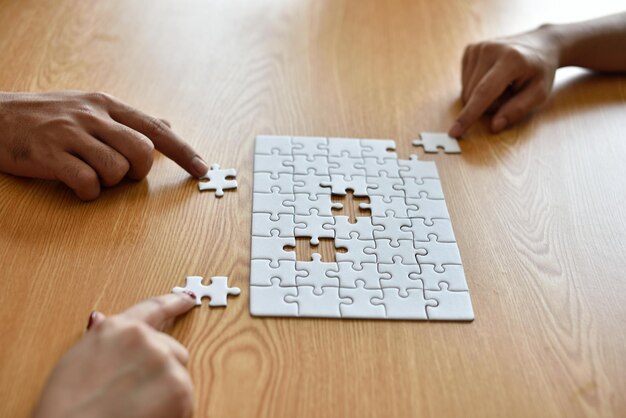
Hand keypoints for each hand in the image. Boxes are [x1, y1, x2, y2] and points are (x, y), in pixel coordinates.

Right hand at [0, 91, 208, 199]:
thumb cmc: (48, 117)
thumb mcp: (90, 107)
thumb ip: (129, 120)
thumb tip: (167, 125)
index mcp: (107, 105)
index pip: (155, 128)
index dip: (182, 151)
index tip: (202, 169)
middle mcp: (92, 116)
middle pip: (142, 151)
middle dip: (138, 171)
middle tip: (120, 172)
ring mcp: (70, 134)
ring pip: (116, 169)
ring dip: (109, 182)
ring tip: (89, 174)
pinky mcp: (49, 155)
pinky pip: (87, 182)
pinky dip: (87, 191)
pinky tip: (76, 185)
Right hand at [32, 293, 196, 417]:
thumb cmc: (65, 408)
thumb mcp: (76, 361)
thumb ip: (100, 339)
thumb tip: (100, 319)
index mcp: (115, 329)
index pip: (153, 308)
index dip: (173, 302)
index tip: (187, 299)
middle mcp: (143, 338)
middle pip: (172, 350)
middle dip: (162, 370)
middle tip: (136, 394)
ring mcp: (163, 360)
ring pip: (179, 376)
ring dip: (166, 393)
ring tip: (135, 409)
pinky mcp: (179, 386)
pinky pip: (185, 400)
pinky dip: (173, 411)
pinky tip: (147, 417)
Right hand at [449, 28, 560, 136]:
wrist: (540, 44)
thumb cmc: (540, 71)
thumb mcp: (539, 93)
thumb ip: (517, 110)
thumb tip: (494, 126)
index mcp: (510, 60)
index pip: (484, 92)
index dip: (469, 115)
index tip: (454, 132)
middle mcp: (489, 50)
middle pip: (473, 95)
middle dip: (488, 105)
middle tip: (509, 94)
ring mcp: (477, 48)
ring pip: (466, 92)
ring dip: (482, 97)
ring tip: (502, 84)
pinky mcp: (470, 50)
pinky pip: (464, 83)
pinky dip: (476, 87)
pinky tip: (491, 77)